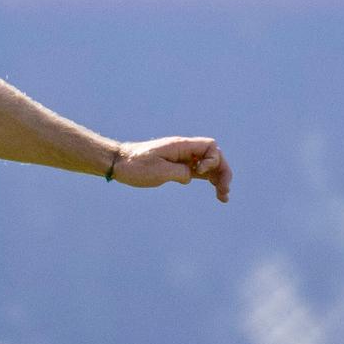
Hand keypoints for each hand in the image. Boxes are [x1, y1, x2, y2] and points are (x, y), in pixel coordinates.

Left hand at [113, 137, 231, 202]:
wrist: (118, 164)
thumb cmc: (135, 166)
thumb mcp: (159, 171)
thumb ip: (180, 172)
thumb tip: (191, 176)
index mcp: (181, 146)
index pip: (210, 146)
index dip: (213, 159)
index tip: (200, 172)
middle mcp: (184, 150)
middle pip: (214, 157)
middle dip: (223, 172)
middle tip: (225, 191)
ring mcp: (182, 158)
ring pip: (209, 166)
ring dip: (219, 179)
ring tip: (223, 197)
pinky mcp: (178, 167)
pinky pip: (199, 172)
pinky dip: (209, 180)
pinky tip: (216, 192)